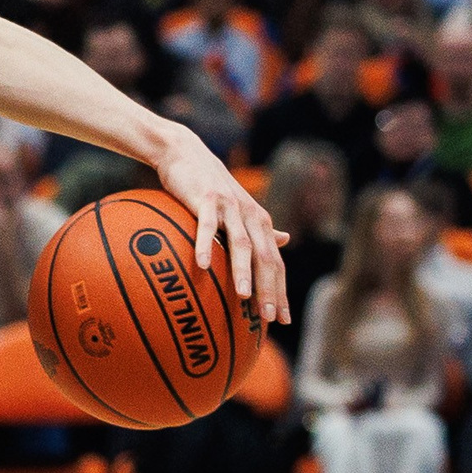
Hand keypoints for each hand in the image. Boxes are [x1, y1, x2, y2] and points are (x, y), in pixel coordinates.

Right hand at [152, 128, 290, 325]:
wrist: (186, 153)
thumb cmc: (210, 185)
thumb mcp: (239, 207)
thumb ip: (259, 228)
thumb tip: (284, 241)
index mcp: (259, 222)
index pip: (276, 263)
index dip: (281, 291)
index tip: (282, 320)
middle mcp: (250, 215)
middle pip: (265, 257)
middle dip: (270, 288)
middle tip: (270, 316)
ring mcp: (229, 207)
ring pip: (240, 243)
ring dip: (244, 270)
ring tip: (245, 296)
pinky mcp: (206, 199)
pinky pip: (205, 225)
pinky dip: (204, 245)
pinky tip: (201, 266)